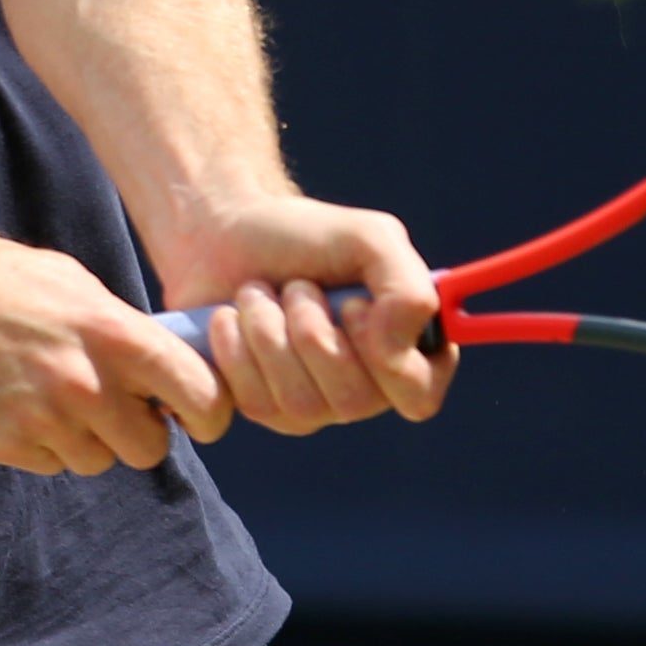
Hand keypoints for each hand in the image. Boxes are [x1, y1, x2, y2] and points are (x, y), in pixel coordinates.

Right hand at [0, 218, 229, 475]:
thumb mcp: (63, 279)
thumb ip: (116, 322)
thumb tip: (160, 355)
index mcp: (109, 330)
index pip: (198, 389)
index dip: (209, 410)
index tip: (199, 415)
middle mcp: (84, 380)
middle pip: (151, 445)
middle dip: (140, 433)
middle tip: (117, 409)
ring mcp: (44, 417)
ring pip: (100, 459)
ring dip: (88, 440)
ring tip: (53, 397)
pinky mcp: (8, 444)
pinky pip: (53, 464)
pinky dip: (45, 446)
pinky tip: (17, 405)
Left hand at [149, 193, 457, 436]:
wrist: (226, 234)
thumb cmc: (305, 236)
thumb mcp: (371, 239)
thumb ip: (408, 289)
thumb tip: (394, 351)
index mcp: (406, 348)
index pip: (419, 395)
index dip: (388, 358)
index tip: (353, 305)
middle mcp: (367, 387)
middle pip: (354, 401)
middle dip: (312, 329)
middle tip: (297, 285)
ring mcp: (316, 406)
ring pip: (301, 403)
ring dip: (270, 331)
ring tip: (258, 293)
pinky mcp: (265, 410)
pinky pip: (256, 403)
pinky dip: (236, 347)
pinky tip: (232, 317)